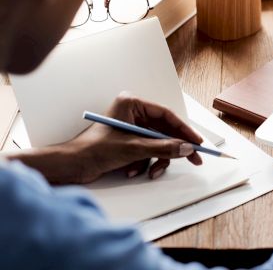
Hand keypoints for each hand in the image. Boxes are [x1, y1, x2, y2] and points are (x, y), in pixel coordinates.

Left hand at [60, 92, 202, 183]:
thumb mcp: (133, 149)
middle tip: (193, 159)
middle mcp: (133, 114)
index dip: (184, 130)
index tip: (197, 142)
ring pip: (157, 144)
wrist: (70, 166)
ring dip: (156, 160)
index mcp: (132, 104)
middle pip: (164, 131)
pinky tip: (132, 171)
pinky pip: (147, 152)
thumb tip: (187, 148)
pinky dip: (144, 164)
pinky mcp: (128, 143)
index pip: (166, 115)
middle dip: (174, 148)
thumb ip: (163, 147)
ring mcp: (131, 129)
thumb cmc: (93, 150)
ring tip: (151, 172)